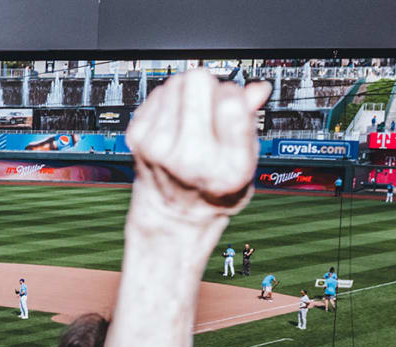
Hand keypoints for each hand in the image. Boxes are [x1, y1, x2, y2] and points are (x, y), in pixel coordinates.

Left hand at [122, 71, 271, 228]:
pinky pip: (158, 92)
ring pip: (177, 81)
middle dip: (210, 87)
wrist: (172, 215)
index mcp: (229, 167)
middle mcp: (191, 157)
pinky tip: (175, 124)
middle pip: (199, 81)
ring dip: (188, 92)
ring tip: (193, 117)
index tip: (233, 105)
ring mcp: (160, 147)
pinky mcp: (138, 138)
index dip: (234, 95)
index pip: (231, 103)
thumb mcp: (245, 164)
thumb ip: (250, 123)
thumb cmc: (213, 188)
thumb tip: (257, 88)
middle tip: (211, 109)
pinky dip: (169, 102)